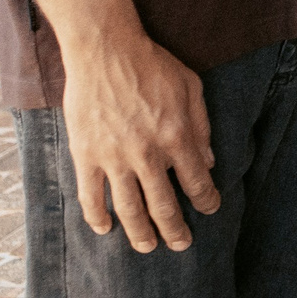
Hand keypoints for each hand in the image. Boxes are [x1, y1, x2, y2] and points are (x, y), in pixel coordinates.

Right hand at [61, 28, 217, 251]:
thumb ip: (202, 126)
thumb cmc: (152, 65)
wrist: (105, 51)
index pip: (197, 181)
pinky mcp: (86, 156)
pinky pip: (90, 197)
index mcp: (177, 136)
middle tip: (182, 244)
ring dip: (140, 233)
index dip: (206, 201)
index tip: (210, 210)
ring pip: (129, 209)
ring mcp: (114, 158)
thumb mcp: (191, 87)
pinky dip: (97, 217)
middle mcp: (147, 154)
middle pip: (164, 205)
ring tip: (148, 247)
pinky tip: (105, 229)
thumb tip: (210, 161)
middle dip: (176, 230)